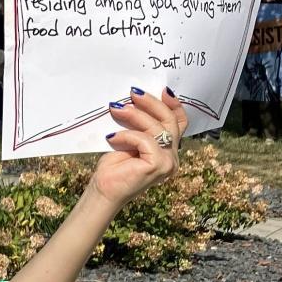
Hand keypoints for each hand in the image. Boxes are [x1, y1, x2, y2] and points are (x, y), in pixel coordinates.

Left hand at [90, 86, 188, 210]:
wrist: (103, 192)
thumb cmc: (114, 168)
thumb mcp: (130, 140)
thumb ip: (142, 127)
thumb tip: (138, 100)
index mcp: (168, 150)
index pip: (179, 123)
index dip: (173, 105)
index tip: (162, 90)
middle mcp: (172, 157)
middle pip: (169, 121)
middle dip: (151, 104)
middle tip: (133, 94)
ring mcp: (168, 162)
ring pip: (157, 128)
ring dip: (135, 115)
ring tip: (116, 109)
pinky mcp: (159, 165)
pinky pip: (145, 140)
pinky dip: (128, 135)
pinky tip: (112, 137)